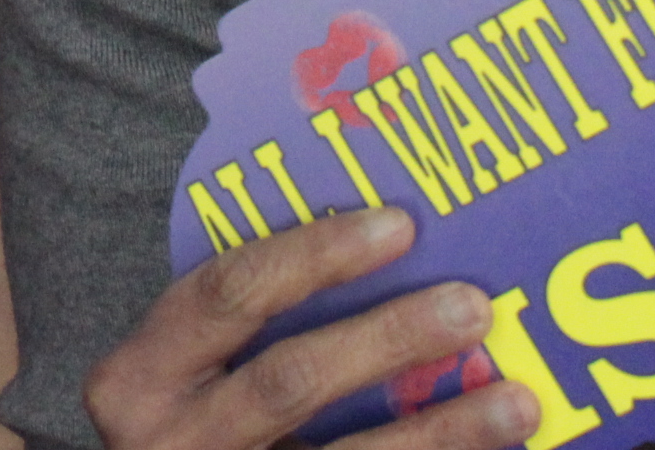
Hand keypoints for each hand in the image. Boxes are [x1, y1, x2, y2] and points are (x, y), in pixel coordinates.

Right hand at [80, 207, 537, 449]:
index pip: (230, 293)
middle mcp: (170, 440)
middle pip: (292, 379)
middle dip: (388, 338)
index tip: (398, 225)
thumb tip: (377, 246)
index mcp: (138, 376)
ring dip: (439, 431)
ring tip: (516, 402)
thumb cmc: (179, 423)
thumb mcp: (177, 372)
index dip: (314, 255)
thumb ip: (239, 325)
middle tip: (473, 306)